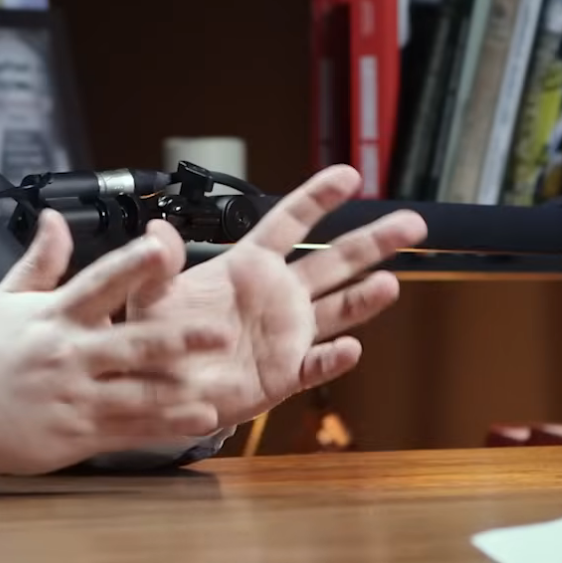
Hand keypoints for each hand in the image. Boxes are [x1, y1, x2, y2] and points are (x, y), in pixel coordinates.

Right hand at [0, 210, 233, 476]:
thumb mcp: (7, 300)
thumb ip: (41, 261)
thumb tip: (55, 218)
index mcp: (56, 316)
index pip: (99, 284)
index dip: (131, 266)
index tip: (163, 248)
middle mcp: (71, 355)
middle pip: (131, 344)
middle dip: (177, 336)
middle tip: (217, 331)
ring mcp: (78, 397)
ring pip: (137, 392)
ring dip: (180, 388)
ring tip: (219, 383)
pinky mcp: (82, 432)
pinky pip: (132, 429)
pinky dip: (167, 426)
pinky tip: (199, 419)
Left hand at [128, 164, 424, 428]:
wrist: (158, 386)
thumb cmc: (156, 334)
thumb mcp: (149, 295)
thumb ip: (155, 264)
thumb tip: (157, 230)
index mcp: (247, 266)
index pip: (289, 222)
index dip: (318, 198)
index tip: (349, 175)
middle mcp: (278, 295)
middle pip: (334, 261)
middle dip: (372, 241)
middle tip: (412, 224)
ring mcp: (287, 334)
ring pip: (338, 309)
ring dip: (365, 297)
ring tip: (391, 283)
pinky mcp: (284, 373)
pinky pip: (315, 365)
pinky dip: (332, 359)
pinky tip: (351, 349)